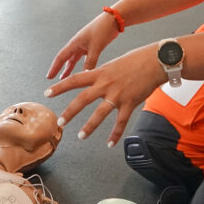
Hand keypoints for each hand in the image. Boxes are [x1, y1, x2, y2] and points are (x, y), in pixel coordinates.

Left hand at [45, 45, 166, 145]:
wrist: (156, 61)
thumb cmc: (137, 60)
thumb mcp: (114, 64)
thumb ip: (102, 73)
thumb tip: (94, 77)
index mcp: (100, 72)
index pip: (75, 80)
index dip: (60, 87)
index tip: (47, 92)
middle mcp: (106, 84)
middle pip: (82, 99)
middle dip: (70, 112)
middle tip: (60, 122)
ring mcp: (118, 94)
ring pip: (99, 113)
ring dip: (89, 126)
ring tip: (81, 136)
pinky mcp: (130, 103)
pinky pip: (120, 122)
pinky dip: (115, 134)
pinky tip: (110, 144)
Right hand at [47, 11, 120, 78]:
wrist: (113, 20)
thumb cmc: (103, 29)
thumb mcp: (96, 46)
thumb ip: (90, 61)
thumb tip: (85, 74)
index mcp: (75, 42)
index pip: (61, 57)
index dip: (54, 67)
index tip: (49, 76)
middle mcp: (78, 44)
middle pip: (66, 58)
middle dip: (59, 69)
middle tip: (53, 78)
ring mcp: (85, 45)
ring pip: (74, 59)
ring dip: (69, 68)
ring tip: (65, 77)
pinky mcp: (92, 46)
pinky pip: (84, 58)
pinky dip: (82, 65)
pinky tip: (83, 70)